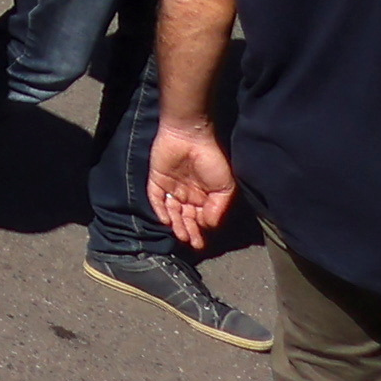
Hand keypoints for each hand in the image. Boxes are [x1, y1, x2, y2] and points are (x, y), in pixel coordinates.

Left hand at [149, 121, 238, 250]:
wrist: (191, 136)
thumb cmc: (212, 160)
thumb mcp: (224, 187)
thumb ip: (218, 208)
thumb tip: (209, 225)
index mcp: (204, 195)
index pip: (201, 218)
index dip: (202, 230)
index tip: (203, 243)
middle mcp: (187, 193)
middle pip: (186, 217)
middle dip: (190, 231)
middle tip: (193, 244)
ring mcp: (171, 186)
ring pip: (172, 211)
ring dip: (176, 224)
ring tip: (182, 236)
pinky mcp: (156, 179)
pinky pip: (156, 198)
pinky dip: (160, 210)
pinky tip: (166, 220)